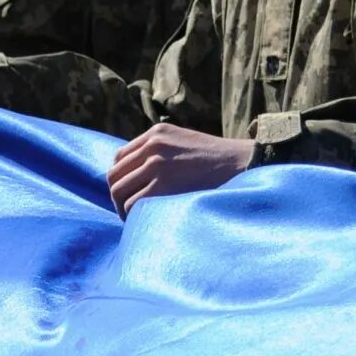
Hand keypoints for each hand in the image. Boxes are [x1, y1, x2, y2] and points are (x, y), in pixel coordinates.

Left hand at [107, 124, 255, 214]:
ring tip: (135, 219)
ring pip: (119, 191)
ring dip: (123, 209)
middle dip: (118, 196)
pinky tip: (144, 222)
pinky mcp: (163, 185)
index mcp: (156, 133)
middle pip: (114, 175)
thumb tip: (139, 175)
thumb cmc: (217, 160)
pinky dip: (133, 216)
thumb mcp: (184, 142)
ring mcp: (156, 165)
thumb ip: (160, 151)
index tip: (129, 192)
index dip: (121, 178)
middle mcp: (152, 146)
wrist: (241, 164)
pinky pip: (133, 204)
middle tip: (127, 211)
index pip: (120, 157)